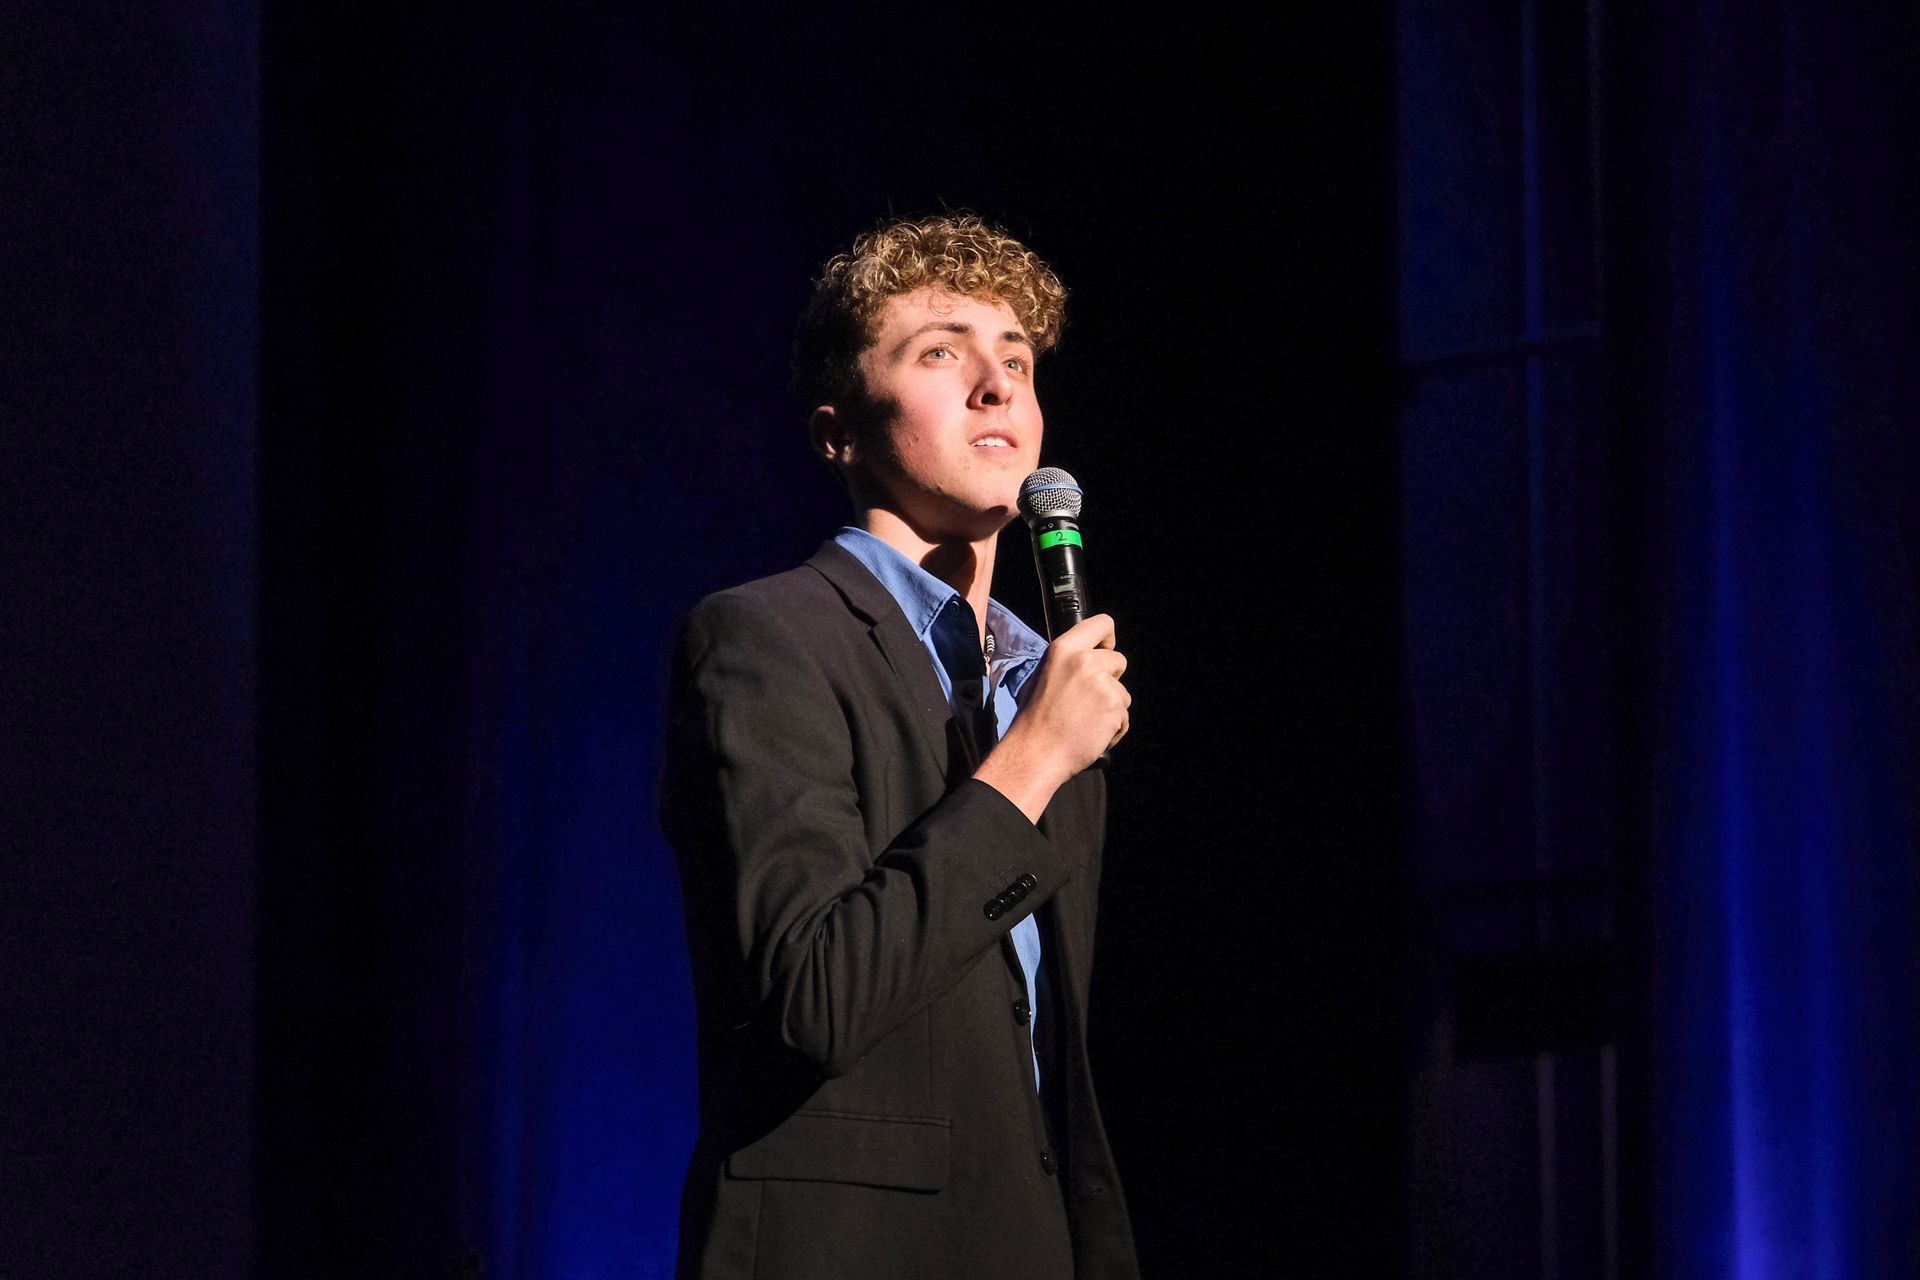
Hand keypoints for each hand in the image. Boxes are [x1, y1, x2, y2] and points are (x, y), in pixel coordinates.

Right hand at [975, 614, 1129, 822]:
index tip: (1104, 651)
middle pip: (1118, 660)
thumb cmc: (1035, 720)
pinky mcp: (1114, 708)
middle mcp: (1085, 661)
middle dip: (1111, 679)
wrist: (1036, 752)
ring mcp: (1102, 685)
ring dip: (1111, 707)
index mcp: (1064, 649)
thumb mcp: (1044, 675)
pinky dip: (1113, 728)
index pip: (1103, 623)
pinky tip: (1092, 734)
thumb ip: (1069, 663)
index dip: (1107, 639)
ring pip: (1123, 693)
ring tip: (1086, 721)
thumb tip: (1090, 659)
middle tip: (1089, 699)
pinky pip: (1124, 716)